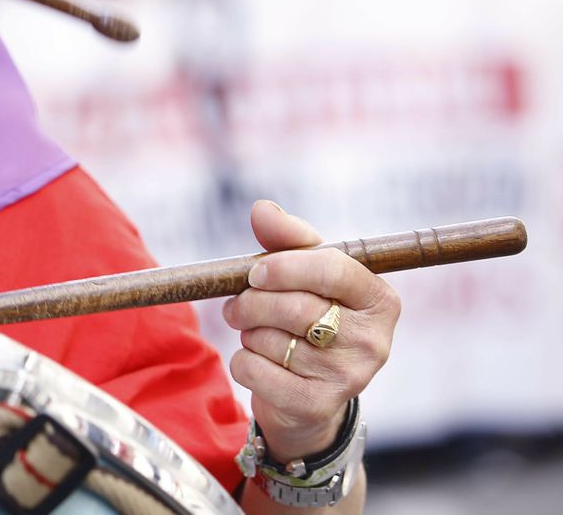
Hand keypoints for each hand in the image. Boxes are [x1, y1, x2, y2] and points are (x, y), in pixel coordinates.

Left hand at [221, 200, 400, 461]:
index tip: (256, 271)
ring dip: (247, 332)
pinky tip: (255, 360)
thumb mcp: (304, 273)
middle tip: (236, 304)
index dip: (284, 266)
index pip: (333, 269)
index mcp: (380, 300)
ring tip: (253, 332)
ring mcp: (350, 377)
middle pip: (295, 307)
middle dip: (252, 301)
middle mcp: (375, 341)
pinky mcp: (318, 406)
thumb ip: (286, 238)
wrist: (309, 395)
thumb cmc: (308, 317)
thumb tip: (262, 209)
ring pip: (271, 340)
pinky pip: (256, 371)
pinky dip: (242, 361)